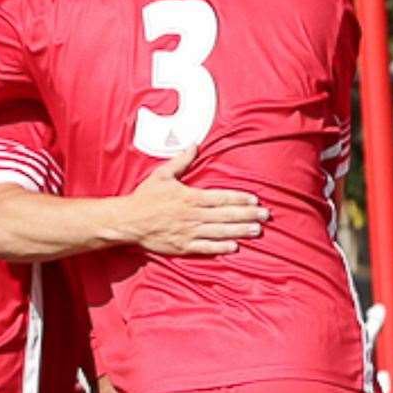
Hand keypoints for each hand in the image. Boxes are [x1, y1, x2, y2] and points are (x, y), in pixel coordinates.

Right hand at [123, 145, 268, 254]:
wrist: (127, 221)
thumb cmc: (145, 197)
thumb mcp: (162, 175)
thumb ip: (181, 161)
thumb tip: (194, 144)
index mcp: (190, 197)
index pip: (221, 198)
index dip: (240, 199)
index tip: (256, 199)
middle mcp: (192, 215)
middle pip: (225, 215)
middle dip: (248, 215)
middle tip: (266, 215)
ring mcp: (188, 232)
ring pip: (219, 232)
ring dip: (240, 231)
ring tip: (257, 230)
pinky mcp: (182, 246)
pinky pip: (205, 248)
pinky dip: (220, 248)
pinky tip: (235, 247)